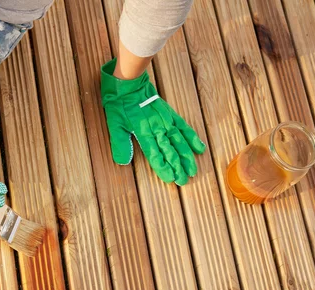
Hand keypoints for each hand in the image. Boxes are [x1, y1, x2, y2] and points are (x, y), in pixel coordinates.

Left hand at [101, 58, 205, 185]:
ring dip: (187, 157)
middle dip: (178, 167)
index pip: (155, 154)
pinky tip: (199, 148)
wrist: (129, 82)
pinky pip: (184, 128)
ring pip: (180, 142)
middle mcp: (158, 128)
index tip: (171, 179)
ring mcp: (166, 121)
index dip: (164, 167)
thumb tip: (123, 162)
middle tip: (184, 181)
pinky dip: (192, 138)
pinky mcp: (170, 114)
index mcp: (143, 132)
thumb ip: (120, 143)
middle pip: (170, 151)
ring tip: (193, 170)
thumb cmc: (119, 104)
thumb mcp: (114, 124)